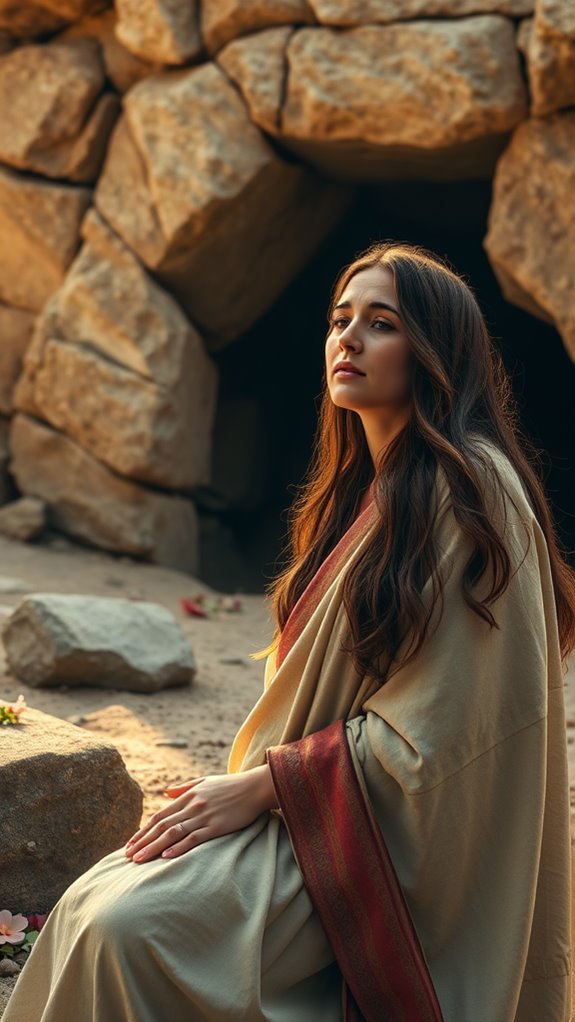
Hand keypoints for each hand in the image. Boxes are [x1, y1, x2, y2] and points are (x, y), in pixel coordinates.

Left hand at [124, 764, 277, 863]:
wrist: (255, 787)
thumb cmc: (230, 785)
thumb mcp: (204, 781)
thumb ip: (184, 788)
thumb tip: (166, 792)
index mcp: (188, 796)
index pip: (159, 816)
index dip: (143, 831)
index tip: (130, 844)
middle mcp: (192, 805)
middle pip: (161, 826)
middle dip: (142, 842)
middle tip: (126, 856)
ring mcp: (204, 816)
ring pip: (173, 833)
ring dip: (153, 847)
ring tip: (138, 860)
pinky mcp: (217, 826)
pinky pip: (194, 838)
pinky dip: (179, 847)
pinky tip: (166, 857)